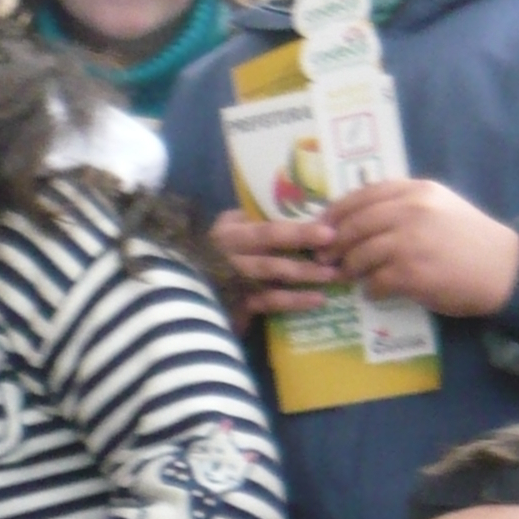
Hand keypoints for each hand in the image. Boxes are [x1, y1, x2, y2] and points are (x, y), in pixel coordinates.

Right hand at [208, 206, 348, 316]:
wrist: (181, 293)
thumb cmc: (209, 257)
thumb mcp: (220, 233)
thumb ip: (240, 222)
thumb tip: (264, 213)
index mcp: (230, 235)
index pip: (268, 229)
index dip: (298, 230)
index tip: (328, 230)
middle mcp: (233, 255)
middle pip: (272, 247)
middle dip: (305, 244)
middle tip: (337, 246)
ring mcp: (235, 281)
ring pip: (273, 274)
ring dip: (305, 275)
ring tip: (333, 275)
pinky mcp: (238, 305)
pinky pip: (269, 302)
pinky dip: (294, 301)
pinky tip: (317, 300)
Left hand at [324, 180, 518, 317]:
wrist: (504, 268)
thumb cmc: (468, 239)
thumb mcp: (440, 205)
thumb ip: (404, 204)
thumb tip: (357, 216)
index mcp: (417, 191)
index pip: (362, 196)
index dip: (335, 212)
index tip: (320, 226)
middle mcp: (412, 211)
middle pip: (354, 225)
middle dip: (333, 243)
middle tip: (323, 257)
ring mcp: (410, 242)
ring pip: (359, 254)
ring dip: (348, 269)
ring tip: (348, 276)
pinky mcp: (412, 273)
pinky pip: (375, 282)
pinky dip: (370, 289)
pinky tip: (375, 292)